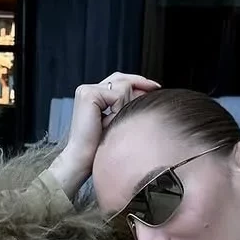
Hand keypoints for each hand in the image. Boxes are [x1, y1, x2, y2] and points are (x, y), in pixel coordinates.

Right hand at [46, 72, 160, 198]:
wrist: (83, 160)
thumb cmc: (99, 147)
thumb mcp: (117, 120)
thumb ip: (126, 104)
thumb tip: (147, 91)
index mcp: (93, 94)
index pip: (119, 80)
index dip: (137, 82)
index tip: (155, 87)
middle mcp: (87, 89)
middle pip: (122, 78)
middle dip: (140, 85)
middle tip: (154, 91)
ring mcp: (86, 90)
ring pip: (123, 86)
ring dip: (127, 106)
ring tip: (117, 122)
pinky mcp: (88, 94)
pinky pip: (118, 95)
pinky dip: (120, 109)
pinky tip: (111, 122)